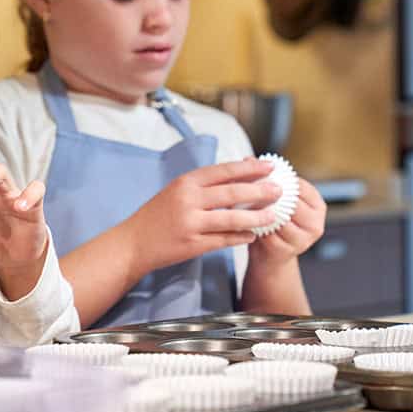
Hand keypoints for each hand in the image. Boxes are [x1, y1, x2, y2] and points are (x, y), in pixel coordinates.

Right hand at [124, 159, 281, 275]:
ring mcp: (190, 223)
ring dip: (256, 216)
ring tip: (273, 215)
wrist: (133, 243)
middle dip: (259, 191)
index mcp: (185, 183)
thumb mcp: (175, 191)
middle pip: (231, 193)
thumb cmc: (156, 216)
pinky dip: (241, 237)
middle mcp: (188, 200)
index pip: (223, 171)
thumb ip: (201, 186)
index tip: (268, 167)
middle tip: (279, 191)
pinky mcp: (193, 244)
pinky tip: (253, 236)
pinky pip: (224, 239)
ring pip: (231, 218)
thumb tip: (235, 178)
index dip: (248, 169)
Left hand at [249, 178, 326, 267]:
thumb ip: (266, 178)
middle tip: (244, 187)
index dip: (275, 178)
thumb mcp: (274, 199)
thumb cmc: (272, 220)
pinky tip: (243, 220)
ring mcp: (304, 239)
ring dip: (258, 210)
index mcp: (316, 204)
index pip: (298, 185)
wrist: (270, 256)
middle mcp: (315, 222)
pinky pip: (267, 233)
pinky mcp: (288, 251)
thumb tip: (249, 158)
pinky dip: (254, 225)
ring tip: (240, 203)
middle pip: (290, 202)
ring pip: (278, 218)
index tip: (255, 172)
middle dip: (266, 194)